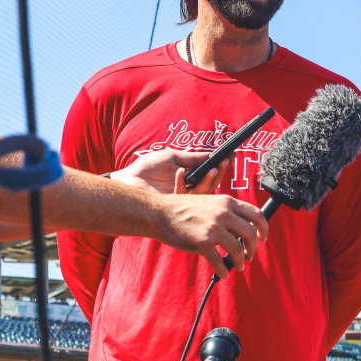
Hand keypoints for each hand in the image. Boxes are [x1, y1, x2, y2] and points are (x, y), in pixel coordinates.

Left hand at [112, 149, 229, 194]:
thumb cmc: (149, 167)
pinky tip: (180, 172)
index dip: (221, 166)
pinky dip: (184, 183)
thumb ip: (193, 158)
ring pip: (203, 193)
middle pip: (211, 184)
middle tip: (223, 164)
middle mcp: (189, 188)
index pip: (211, 172)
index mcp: (190, 176)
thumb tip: (213, 155)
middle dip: (219, 173)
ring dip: (208, 181)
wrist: (129, 178)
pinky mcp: (173, 205)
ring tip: (212, 170)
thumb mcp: (174, 157)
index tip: (230, 156)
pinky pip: (185, 197)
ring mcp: (182, 198)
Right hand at [154, 194, 268, 276]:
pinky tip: (223, 273)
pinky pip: (219, 261)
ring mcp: (214, 228)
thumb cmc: (183, 208)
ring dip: (240, 261)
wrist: (160, 213)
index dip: (263, 228)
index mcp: (227, 202)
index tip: (263, 238)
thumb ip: (227, 211)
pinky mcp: (203, 243)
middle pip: (250, 234)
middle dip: (253, 248)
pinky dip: (223, 270)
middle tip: (250, 256)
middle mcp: (224, 214)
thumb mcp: (210, 202)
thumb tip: (242, 228)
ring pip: (237, 250)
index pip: (256, 214)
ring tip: (238, 266)